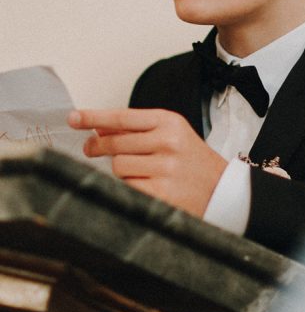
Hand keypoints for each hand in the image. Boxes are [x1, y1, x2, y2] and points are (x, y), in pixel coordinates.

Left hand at [68, 108, 226, 217]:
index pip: (122, 117)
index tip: (73, 118)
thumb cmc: (193, 162)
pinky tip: (144, 185)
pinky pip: (126, 187)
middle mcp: (168, 142)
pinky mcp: (161, 193)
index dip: (94, 117)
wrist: (224, 191)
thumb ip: (137, 131)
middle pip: (114, 144)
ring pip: (117, 167)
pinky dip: (129, 187)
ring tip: (139, 172)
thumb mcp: (172, 135)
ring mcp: (164, 168)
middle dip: (97, 147)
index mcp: (170, 122)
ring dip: (121, 171)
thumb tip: (98, 129)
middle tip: (89, 149)